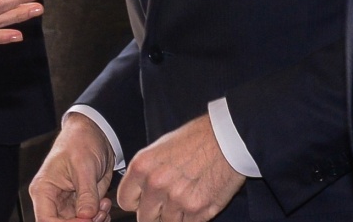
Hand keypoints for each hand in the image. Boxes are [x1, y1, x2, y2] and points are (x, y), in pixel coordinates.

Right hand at [30, 112, 116, 221]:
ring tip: (104, 205)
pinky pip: (87, 219)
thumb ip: (86, 194)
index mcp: (44, 189)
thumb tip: (87, 216)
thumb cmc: (81, 141)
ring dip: (94, 220)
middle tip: (98, 215)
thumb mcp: (84, 167)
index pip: (46, 220)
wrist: (96, 133)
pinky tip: (105, 204)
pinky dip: (98, 217)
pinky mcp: (81, 202)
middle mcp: (53, 199)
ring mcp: (67, 202)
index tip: (85, 220)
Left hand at [118, 114, 245, 221]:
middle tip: (168, 201)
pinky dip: (192, 218)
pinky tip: (198, 200)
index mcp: (142, 167)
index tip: (144, 201)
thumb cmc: (196, 138)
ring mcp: (176, 200)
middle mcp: (156, 184)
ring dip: (175, 215)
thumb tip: (139, 194)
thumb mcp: (161, 148)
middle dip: (155, 213)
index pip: (125, 201)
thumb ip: (147, 173)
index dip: (136, 202)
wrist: (227, 138)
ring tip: (186, 196)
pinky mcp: (198, 210)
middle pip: (144, 218)